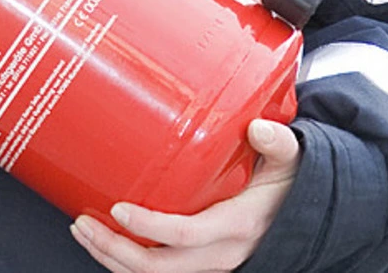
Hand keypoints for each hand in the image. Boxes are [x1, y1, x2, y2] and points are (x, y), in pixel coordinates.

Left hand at [71, 119, 299, 272]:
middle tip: (84, 223)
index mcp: (237, 224)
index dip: (148, 226)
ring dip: (111, 259)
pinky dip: (124, 264)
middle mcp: (220, 253)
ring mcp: (208, 265)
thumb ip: (277, 142)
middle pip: (157, 267)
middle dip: (113, 249)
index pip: (185, 234)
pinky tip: (104, 242)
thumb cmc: (288, 184)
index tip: (119, 207)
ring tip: (84, 232)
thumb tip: (258, 128)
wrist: (304, 216)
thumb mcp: (290, 160)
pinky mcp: (198, 265)